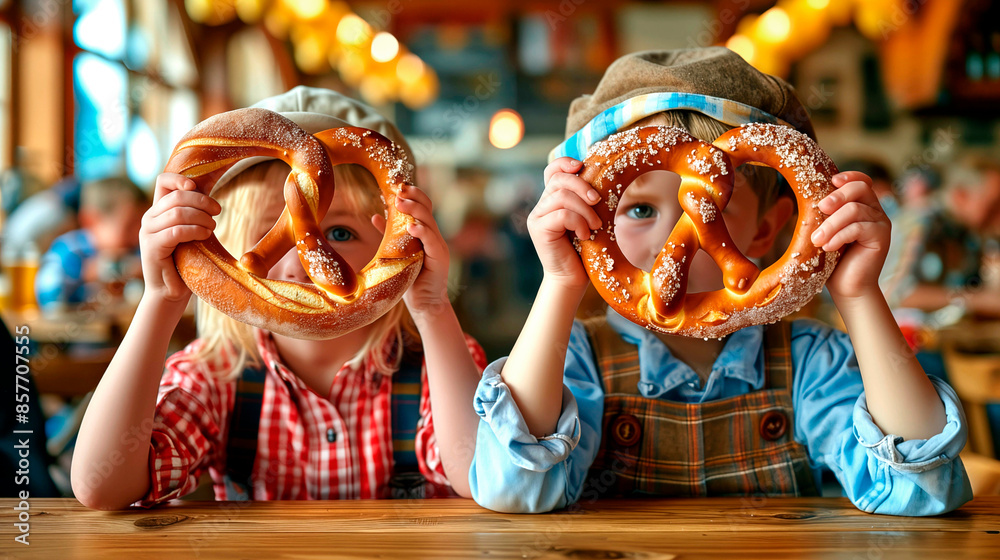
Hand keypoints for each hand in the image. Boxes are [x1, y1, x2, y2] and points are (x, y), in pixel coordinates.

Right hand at [139, 173, 220, 304]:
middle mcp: (150, 218)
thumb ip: (194, 216)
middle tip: (218, 211)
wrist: (169, 291)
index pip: (163, 181)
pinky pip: (176, 231)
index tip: (197, 187)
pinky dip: (195, 230)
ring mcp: (148, 232)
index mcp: (158, 211)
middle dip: (202, 201)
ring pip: (177, 213)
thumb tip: (212, 201)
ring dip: (201, 217)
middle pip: (176, 197)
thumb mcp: (191, 233)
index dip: (180, 178)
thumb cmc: (185, 262)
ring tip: (212, 227)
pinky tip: (205, 235)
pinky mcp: (152, 247)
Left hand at [373, 184, 450, 319]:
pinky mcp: (439, 259)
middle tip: (398, 189)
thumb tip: (375, 215)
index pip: (422, 206)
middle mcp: (434, 236)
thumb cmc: (411, 278)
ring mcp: (438, 246)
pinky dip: (422, 232)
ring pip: (429, 222)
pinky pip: (431, 242)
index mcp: (425, 232)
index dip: (412, 194)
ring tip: (400, 202)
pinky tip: (411, 226)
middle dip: (413, 196)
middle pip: (427, 208)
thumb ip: (389, 234)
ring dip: (415, 210)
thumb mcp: (397, 252)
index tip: (397, 185)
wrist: (425, 303)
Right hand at [528, 157, 601, 289]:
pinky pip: (562, 215)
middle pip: (559, 180)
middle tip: (598, 202)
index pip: (552, 170)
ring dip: (585, 210)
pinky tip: (585, 235)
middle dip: (583, 186)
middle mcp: (541, 206)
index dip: (565, 163)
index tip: (582, 167)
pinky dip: (579, 222)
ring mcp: (537, 217)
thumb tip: (604, 179)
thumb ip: (587, 201)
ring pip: (562, 197)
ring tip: (595, 226)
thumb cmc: (584, 250)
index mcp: (552, 199)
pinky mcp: (539, 229)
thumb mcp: (588, 219)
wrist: (572, 278)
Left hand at [811, 171, 890, 301]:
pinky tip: (828, 247)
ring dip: (831, 224)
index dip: (849, 177)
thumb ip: (825, 214)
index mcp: (862, 205)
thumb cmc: (833, 260)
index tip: (831, 181)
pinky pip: (859, 227)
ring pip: (855, 210)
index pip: (862, 182)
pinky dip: (839, 235)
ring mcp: (881, 223)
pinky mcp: (882, 237)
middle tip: (820, 208)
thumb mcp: (826, 231)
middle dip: (837, 196)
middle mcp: (875, 211)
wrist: (848, 288)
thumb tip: (808, 197)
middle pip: (860, 189)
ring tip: (816, 240)